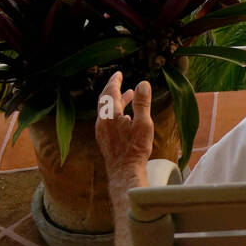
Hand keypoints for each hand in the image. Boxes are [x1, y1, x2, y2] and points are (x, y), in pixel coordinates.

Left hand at [95, 71, 153, 185]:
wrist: (125, 171)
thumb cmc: (135, 149)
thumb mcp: (143, 123)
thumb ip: (142, 103)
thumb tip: (143, 83)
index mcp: (110, 115)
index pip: (110, 92)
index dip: (114, 81)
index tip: (118, 74)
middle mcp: (102, 121)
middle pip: (105, 100)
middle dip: (112, 89)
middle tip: (119, 81)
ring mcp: (102, 131)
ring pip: (106, 110)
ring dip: (116, 101)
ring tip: (128, 95)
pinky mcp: (104, 139)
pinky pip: (107, 120)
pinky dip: (115, 112)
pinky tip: (126, 116)